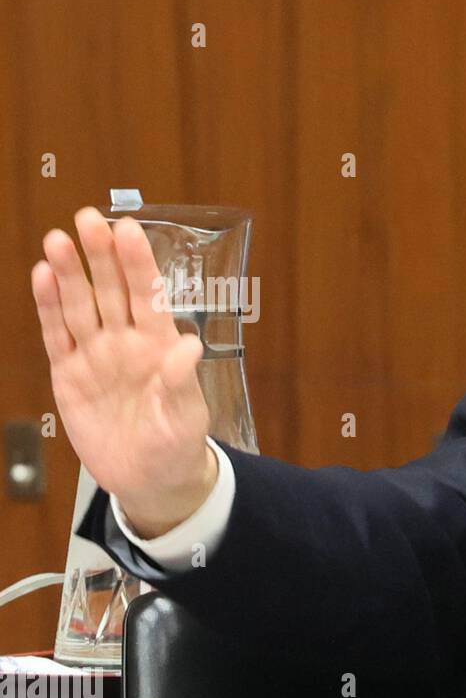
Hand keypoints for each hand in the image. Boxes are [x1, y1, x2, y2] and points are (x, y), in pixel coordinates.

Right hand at [31, 207, 215, 537]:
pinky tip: (43, 277)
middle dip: (100, 255)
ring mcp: (96, 355)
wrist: (149, 478)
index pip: (148, 296)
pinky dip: (49, 307)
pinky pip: (57, 335)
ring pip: (80, 306)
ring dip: (69, 273)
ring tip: (58, 240)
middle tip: (89, 218)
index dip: (138, 263)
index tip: (129, 229)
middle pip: (110, 291)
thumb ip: (182, 382)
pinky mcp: (70, 374)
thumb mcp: (186, 419)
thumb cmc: (177, 445)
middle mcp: (126, 342)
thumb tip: (189, 345)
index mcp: (159, 346)